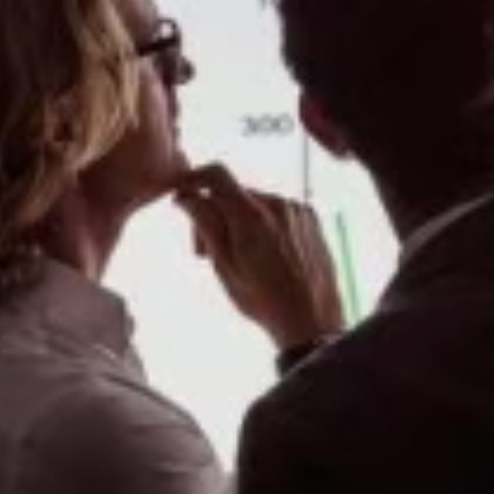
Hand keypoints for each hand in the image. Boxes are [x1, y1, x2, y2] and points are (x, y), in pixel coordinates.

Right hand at [173, 163, 344, 350]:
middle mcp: (277, 204)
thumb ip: (206, 225)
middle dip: (214, 215)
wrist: (312, 319)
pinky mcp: (310, 217)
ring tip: (240, 258)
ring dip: (239, 221)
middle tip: (205, 251)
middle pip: (232, 193)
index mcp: (251, 216)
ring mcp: (296, 209)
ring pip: (254, 203)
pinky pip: (276, 211)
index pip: (216, 174)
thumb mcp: (224, 267)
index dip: (192, 179)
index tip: (182, 195)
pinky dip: (263, 225)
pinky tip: (265, 256)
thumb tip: (187, 196)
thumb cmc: (264, 301)